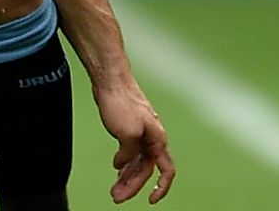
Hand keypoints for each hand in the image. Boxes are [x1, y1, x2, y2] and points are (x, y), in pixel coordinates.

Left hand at [97, 80, 175, 203]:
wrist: (111, 80)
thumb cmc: (121, 102)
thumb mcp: (126, 133)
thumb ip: (127, 153)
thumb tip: (121, 166)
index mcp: (158, 140)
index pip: (166, 170)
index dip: (161, 188)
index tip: (151, 201)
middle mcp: (153, 139)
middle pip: (146, 169)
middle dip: (133, 186)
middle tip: (116, 197)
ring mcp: (141, 134)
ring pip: (137, 162)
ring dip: (127, 177)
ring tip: (114, 191)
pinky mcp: (129, 128)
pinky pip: (130, 152)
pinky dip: (124, 164)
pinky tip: (117, 170)